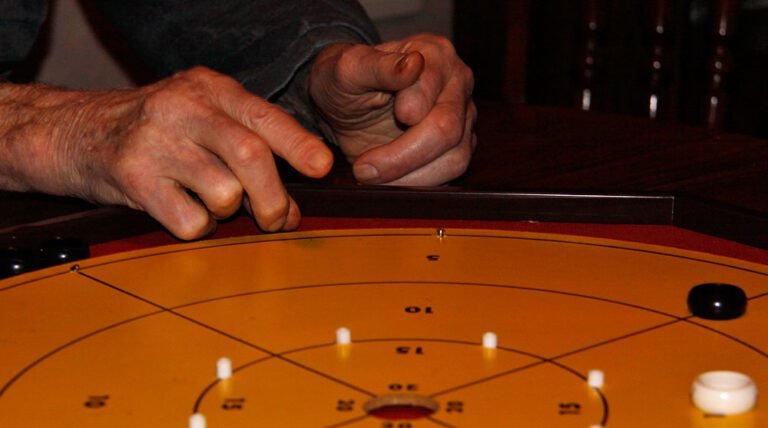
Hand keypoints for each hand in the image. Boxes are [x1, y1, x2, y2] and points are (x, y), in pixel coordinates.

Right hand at [1, 67, 332, 238]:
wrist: (71, 131)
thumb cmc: (152, 130)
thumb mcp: (199, 114)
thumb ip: (246, 142)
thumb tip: (296, 203)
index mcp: (208, 88)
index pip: (265, 117)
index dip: (299, 145)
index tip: (322, 169)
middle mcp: (182, 108)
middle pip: (251, 156)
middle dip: (275, 198)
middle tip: (278, 219)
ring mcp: (155, 142)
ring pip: (225, 194)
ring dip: (229, 212)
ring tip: (210, 202)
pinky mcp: (132, 178)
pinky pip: (191, 222)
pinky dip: (198, 227)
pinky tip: (181, 209)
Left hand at [308, 34, 476, 185]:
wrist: (344, 107)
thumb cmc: (345, 82)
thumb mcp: (348, 69)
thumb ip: (378, 65)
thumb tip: (413, 64)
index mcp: (436, 54)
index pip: (435, 86)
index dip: (412, 109)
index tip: (391, 120)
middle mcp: (457, 85)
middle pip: (448, 129)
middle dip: (402, 156)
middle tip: (363, 168)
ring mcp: (462, 120)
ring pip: (454, 159)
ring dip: (408, 177)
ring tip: (370, 177)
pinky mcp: (457, 149)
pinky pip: (448, 176)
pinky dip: (414, 186)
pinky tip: (386, 183)